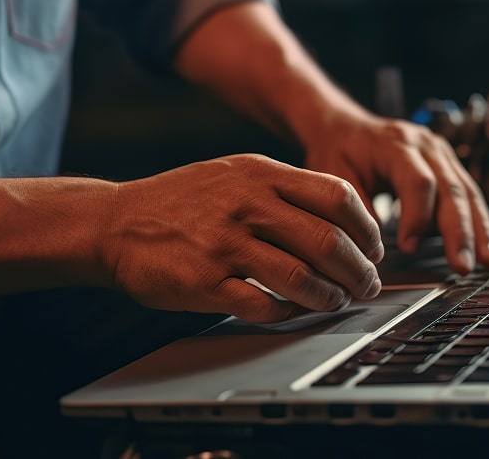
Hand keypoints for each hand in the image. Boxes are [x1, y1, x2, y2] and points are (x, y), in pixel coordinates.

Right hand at [102, 154, 383, 322]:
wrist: (114, 222)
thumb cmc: (179, 201)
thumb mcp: (234, 174)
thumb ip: (282, 189)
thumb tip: (340, 219)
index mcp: (260, 174)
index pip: (338, 196)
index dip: (367, 228)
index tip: (374, 248)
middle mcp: (247, 204)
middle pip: (329, 240)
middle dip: (359, 270)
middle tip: (366, 284)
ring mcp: (226, 244)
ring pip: (302, 277)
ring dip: (330, 297)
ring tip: (336, 302)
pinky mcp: (205, 282)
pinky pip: (264, 305)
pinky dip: (288, 313)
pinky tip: (292, 311)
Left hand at [303, 112, 488, 274]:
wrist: (344, 125)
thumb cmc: (338, 151)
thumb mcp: (335, 175)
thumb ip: (356, 207)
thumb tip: (373, 247)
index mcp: (396, 144)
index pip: (418, 181)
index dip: (417, 216)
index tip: (408, 248)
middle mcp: (427, 146)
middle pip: (452, 189)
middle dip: (461, 231)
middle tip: (463, 264)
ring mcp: (443, 155)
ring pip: (469, 194)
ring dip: (481, 231)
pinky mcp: (450, 167)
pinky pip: (472, 196)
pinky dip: (486, 223)